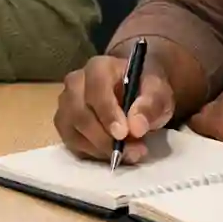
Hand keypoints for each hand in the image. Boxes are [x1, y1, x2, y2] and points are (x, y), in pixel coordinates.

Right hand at [55, 54, 174, 163]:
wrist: (136, 92)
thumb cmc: (145, 89)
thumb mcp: (158, 93)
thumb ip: (150, 105)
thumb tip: (136, 127)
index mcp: (99, 68)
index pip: (95, 89)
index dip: (107, 113)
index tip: (123, 134)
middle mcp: (75, 83)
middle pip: (78, 112)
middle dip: (103, 137)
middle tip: (130, 151)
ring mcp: (66, 103)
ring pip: (71, 130)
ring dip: (98, 148)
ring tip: (126, 154)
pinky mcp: (64, 123)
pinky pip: (71, 142)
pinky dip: (92, 153)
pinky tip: (112, 153)